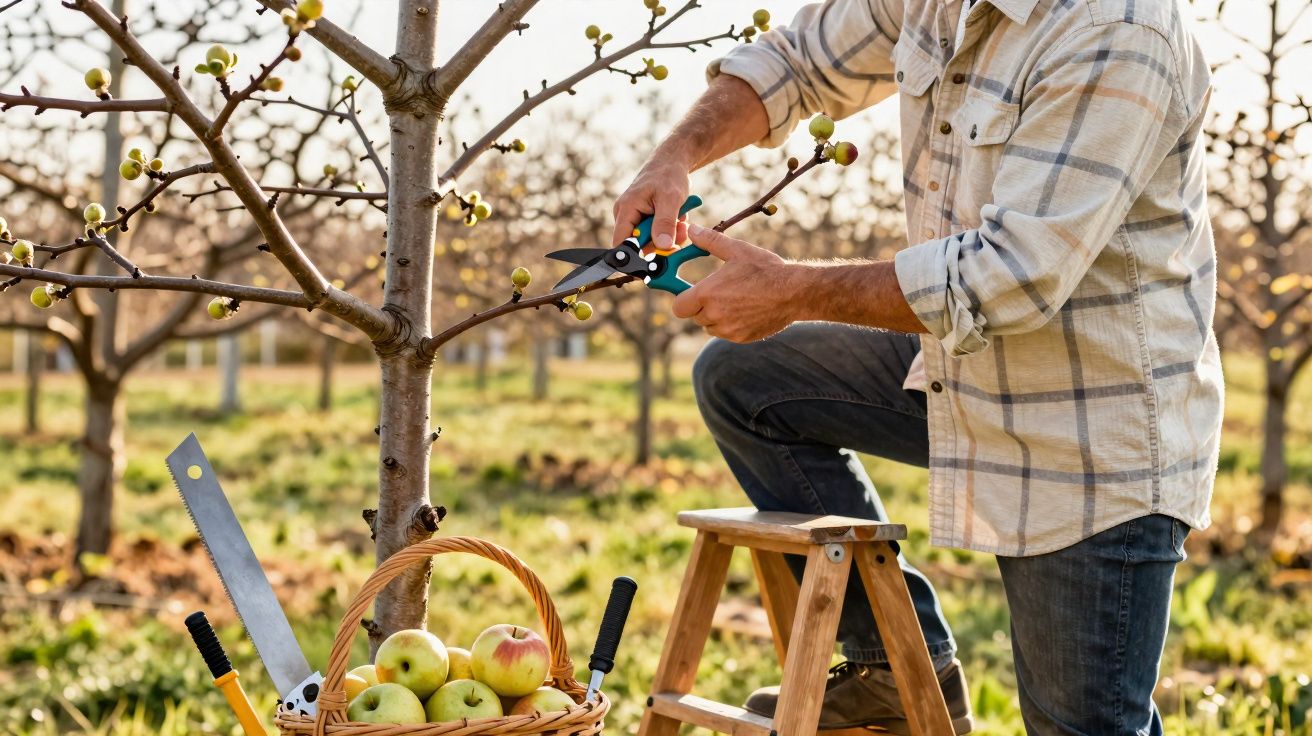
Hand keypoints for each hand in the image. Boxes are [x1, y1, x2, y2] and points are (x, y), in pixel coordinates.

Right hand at [611, 160, 690, 248]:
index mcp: (626, 209)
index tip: (657, 258)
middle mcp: (626, 215)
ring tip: (680, 220)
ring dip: (669, 236)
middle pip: (639, 245)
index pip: (621, 243)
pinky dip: (670, 230)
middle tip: (679, 231)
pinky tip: (678, 218)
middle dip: (661, 242)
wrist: (673, 162)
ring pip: (652, 241)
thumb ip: (665, 223)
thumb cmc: (669, 175)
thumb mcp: (670, 199)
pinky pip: (657, 234)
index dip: (635, 256)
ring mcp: (636, 218)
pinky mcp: (646, 220)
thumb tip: (662, 246)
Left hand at [672, 224, 801, 342]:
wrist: (794, 292)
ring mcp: (728, 329)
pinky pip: (726, 333)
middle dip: (701, 306)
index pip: (679, 307)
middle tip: (718, 292)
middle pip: (694, 316)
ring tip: (734, 300)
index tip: (690, 292)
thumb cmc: (765, 269)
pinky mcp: (740, 338)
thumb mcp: (737, 250)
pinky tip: (745, 310)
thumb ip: (710, 241)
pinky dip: (730, 325)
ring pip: (709, 326)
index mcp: (708, 294)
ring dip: (715, 317)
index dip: (683, 299)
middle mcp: (715, 315)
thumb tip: (692, 230)